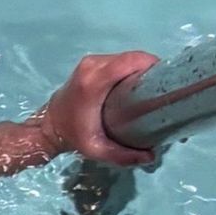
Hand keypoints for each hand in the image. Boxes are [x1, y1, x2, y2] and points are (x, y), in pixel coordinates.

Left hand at [32, 53, 158, 168]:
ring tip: (151, 90)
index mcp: (93, 81)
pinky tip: (136, 85)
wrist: (48, 127)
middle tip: (162, 91)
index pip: (131, 61)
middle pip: (132, 58)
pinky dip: (130, 69)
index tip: (167, 81)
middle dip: (151, 70)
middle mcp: (92, 66)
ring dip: (141, 69)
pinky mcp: (89, 64)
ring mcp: (89, 62)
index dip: (152, 65)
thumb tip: (150, 156)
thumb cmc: (72, 136)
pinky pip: (117, 61)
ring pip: (125, 58)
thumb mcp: (97, 149)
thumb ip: (123, 155)